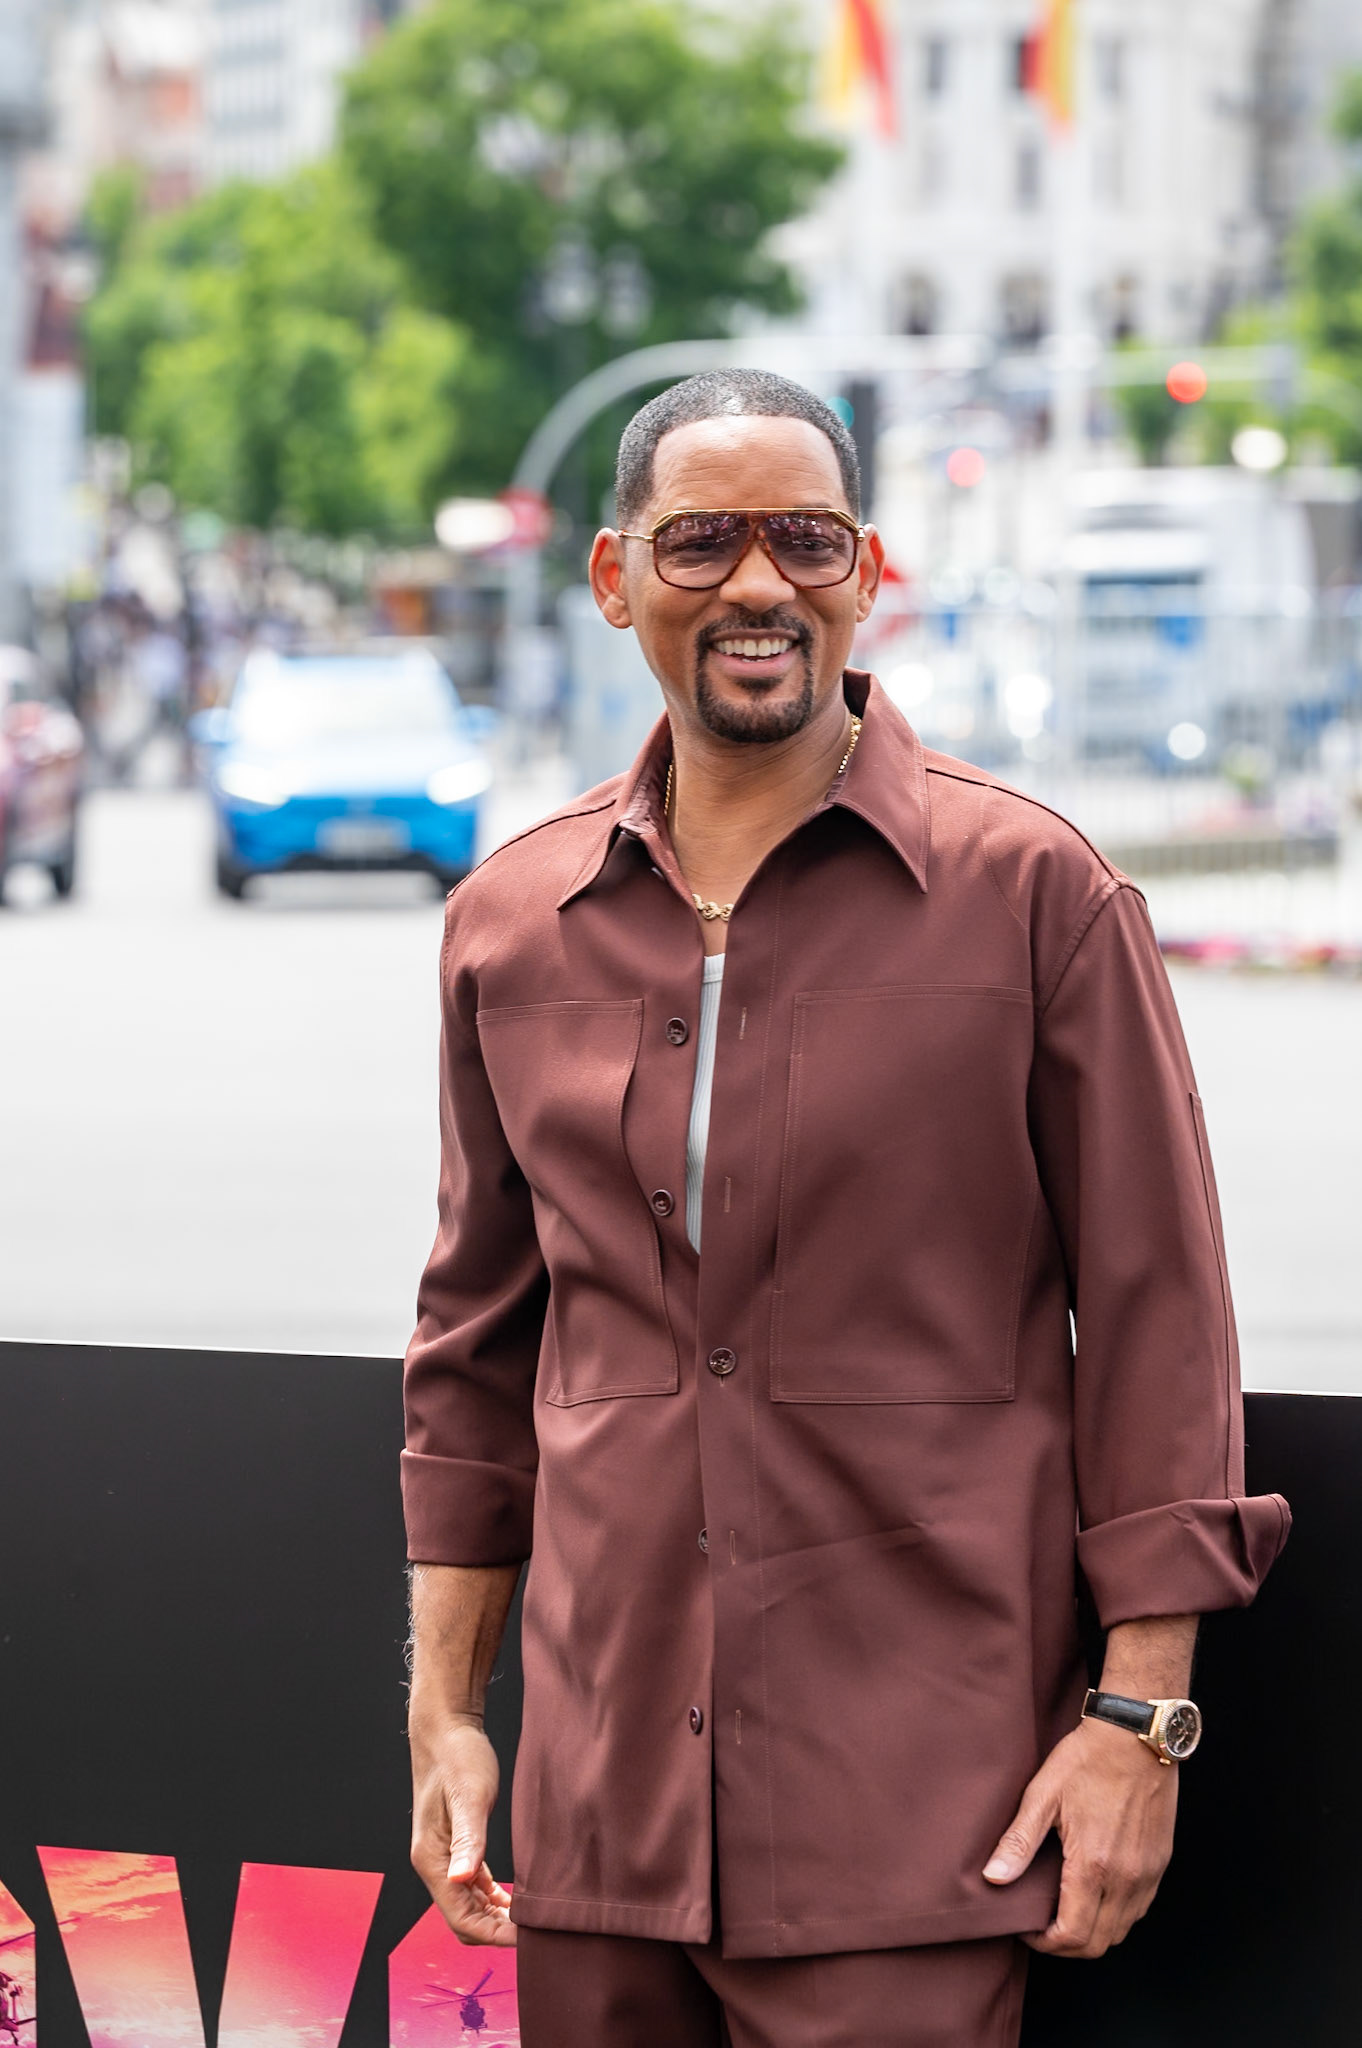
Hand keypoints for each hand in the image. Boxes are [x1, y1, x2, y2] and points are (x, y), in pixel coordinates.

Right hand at [410, 1710, 514, 1945]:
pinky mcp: (455, 1845)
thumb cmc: (458, 1757)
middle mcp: (434, 1864)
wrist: (446, 1729)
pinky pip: (471, 1886)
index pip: (460, 1919)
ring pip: (467, 1906)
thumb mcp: (469, 1796)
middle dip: (496, 1932)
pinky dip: (490, 1898)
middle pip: (462, 1919)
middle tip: (535, 1932)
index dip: (494, 1934)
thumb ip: (468, 1839)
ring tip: (530, 1919)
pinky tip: (511, 1898)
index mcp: (432, 1860)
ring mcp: (443, 1857)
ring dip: (495, 1917)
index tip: (527, 1937)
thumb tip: (460, 1879)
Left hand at [982, 1716, 1177, 1956]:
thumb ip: (1019, 1842)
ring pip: (1122, 1930)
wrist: (1136, 1735)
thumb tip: (994, 1878)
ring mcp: (1148, 1873)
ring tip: (1066, 1909)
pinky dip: (1116, 1914)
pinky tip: (1095, 1892)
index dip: (1045, 1943)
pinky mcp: (1160, 1862)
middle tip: (1042, 1924)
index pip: (1073, 1935)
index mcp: (1094, 1866)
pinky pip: (1139, 1908)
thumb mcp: (1043, 1794)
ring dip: (1093, 1931)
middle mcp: (1127, 1878)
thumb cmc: (1087, 1759)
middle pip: (1099, 1944)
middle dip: (1067, 1945)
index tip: (1026, 1928)